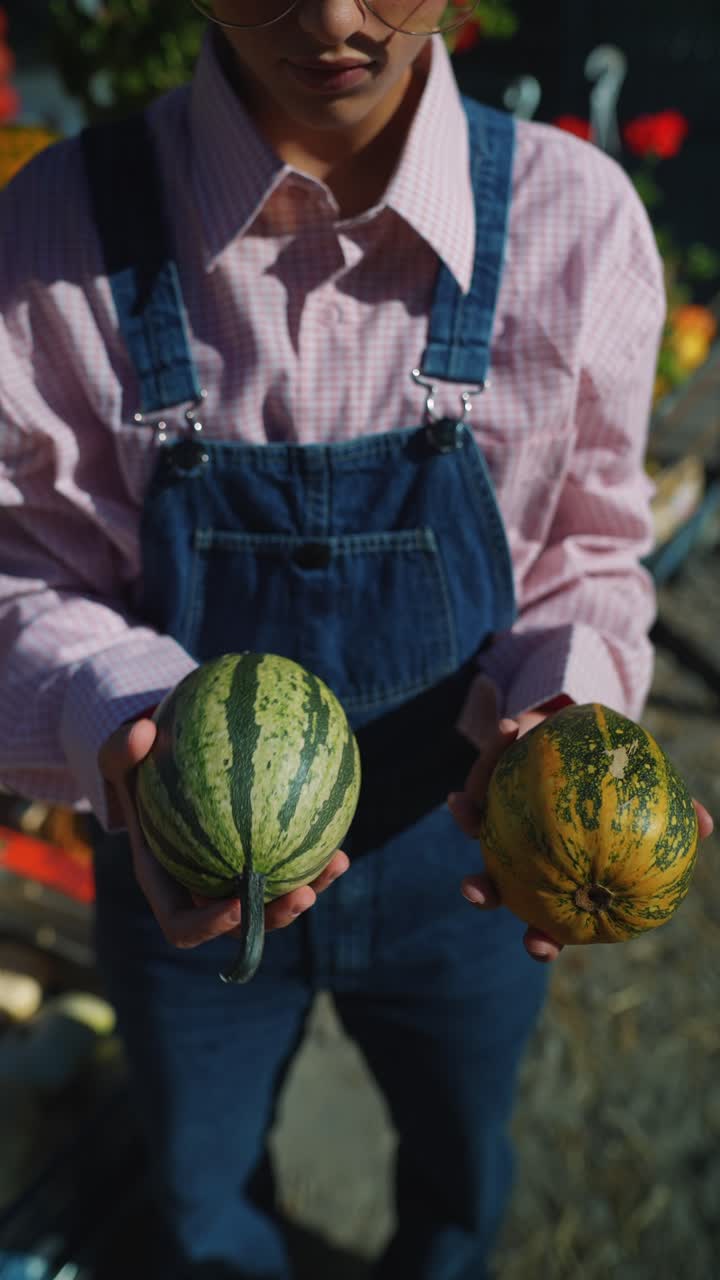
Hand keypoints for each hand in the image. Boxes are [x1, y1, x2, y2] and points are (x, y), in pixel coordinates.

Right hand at [98, 717, 349, 948]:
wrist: (166, 763)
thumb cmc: (139, 766)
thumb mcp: (119, 755)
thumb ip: (122, 749)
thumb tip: (141, 733)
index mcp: (165, 882)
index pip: (183, 925)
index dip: (210, 927)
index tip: (236, 906)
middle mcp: (202, 888)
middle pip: (242, 924)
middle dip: (275, 917)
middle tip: (302, 894)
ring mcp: (233, 876)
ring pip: (274, 899)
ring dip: (309, 888)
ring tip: (337, 864)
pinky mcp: (261, 857)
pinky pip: (290, 865)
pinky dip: (315, 858)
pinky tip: (342, 843)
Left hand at [449, 712, 714, 963]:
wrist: (587, 737)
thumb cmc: (623, 784)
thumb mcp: (649, 799)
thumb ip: (673, 815)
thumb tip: (708, 823)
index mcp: (557, 872)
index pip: (549, 919)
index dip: (543, 939)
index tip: (542, 946)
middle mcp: (520, 850)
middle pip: (494, 882)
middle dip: (482, 891)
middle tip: (476, 891)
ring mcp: (499, 815)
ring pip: (473, 825)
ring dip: (463, 817)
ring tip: (460, 808)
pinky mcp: (490, 773)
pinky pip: (490, 761)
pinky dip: (495, 748)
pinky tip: (508, 729)